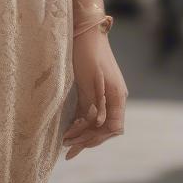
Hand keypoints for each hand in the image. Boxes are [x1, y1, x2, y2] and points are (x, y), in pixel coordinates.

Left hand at [62, 30, 126, 159]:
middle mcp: (114, 98)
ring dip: (83, 133)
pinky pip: (90, 113)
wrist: (86, 32)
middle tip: (68, 149)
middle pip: (105, 128)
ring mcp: (105, 95)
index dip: (97, 138)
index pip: (113, 127)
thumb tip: (100, 124)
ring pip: (96, 122)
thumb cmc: (88, 53)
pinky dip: (80, 123)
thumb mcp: (91, 78)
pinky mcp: (94, 91)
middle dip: (88, 139)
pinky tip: (69, 129)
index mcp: (117, 96)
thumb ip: (97, 101)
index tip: (80, 144)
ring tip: (65, 142)